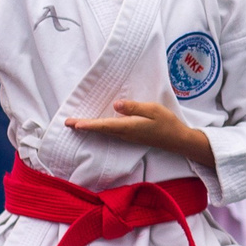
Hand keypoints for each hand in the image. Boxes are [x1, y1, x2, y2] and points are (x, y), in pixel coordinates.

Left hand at [64, 98, 214, 168]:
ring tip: (77, 124)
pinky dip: (100, 128)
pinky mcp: (131, 136)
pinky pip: (111, 132)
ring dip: (91, 127)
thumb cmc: (167, 123)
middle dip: (84, 126)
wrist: (178, 140)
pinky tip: (97, 125)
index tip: (75, 124)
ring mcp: (127, 136)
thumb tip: (116, 105)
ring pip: (105, 131)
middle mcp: (125, 133)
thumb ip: (134, 107)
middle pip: (101, 129)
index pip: (104, 125)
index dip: (89, 124)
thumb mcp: (153, 110)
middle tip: (67, 123)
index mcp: (129, 127)